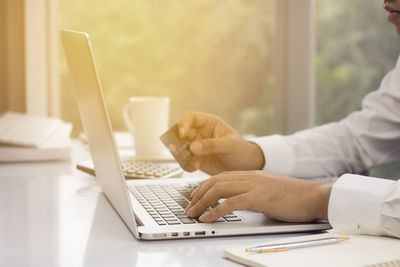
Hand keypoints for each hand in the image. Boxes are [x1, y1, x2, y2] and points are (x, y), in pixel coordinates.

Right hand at [179, 111, 264, 174]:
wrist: (247, 167)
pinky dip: (186, 165)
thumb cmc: (242, 150)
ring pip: (181, 148)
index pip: (191, 118)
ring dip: (181, 154)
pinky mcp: (197, 160)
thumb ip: (212, 145)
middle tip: (177, 149)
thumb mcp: (230, 145)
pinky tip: (194, 167)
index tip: (183, 134)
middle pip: (181, 133)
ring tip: (189, 161)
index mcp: (209, 123)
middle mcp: (200, 134)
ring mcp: (198, 147)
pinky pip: (186, 161)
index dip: (184, 123)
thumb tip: (193, 147)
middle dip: (177, 141)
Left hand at [185, 170, 332, 222]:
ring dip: (202, 203)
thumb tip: (238, 202)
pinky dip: (216, 211)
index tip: (194, 196)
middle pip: (215, 182)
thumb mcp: (267, 190)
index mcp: (250, 174)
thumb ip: (252, 192)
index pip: (220, 177)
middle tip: (189, 208)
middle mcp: (248, 176)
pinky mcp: (258, 197)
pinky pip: (230, 203)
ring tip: (192, 214)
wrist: (312, 195)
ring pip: (219, 190)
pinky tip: (207, 218)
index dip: (204, 186)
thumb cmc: (292, 196)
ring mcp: (253, 185)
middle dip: (198, 195)